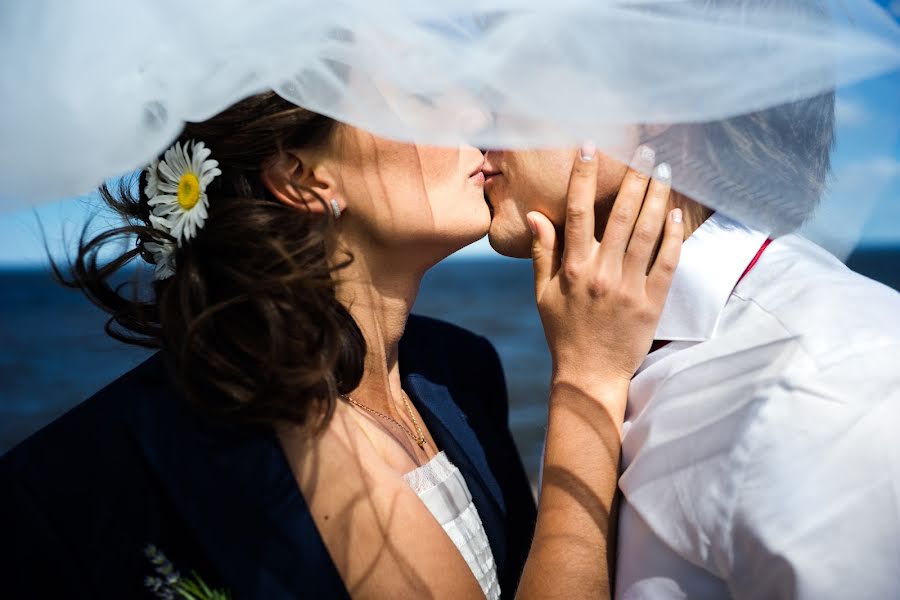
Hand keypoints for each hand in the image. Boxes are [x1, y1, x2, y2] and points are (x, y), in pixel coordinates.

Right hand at [528, 143, 682, 396]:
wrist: (590, 374)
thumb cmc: (563, 332)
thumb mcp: (542, 294)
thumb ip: (543, 252)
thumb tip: (537, 216)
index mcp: (572, 269)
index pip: (576, 212)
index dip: (582, 177)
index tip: (589, 148)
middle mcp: (600, 273)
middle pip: (618, 215)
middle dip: (631, 178)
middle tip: (643, 150)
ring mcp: (628, 287)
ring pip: (645, 233)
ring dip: (655, 198)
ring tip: (663, 170)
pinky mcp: (651, 302)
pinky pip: (666, 263)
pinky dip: (672, 236)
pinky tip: (676, 212)